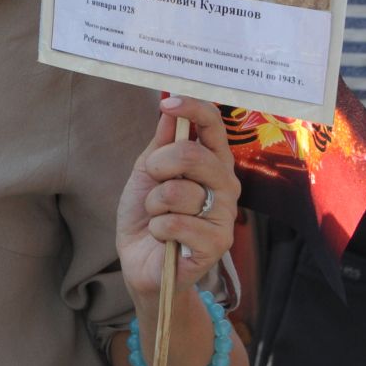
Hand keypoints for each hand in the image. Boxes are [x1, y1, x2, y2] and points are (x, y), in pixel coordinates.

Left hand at [116, 96, 239, 303]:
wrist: (140, 261)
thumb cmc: (147, 213)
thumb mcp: (147, 171)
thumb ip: (161, 142)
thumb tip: (170, 107)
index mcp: (211, 162)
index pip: (214, 126)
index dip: (193, 110)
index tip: (169, 104)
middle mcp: (225, 185)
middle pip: (195, 155)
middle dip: (160, 164)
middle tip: (151, 178)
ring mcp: (224, 215)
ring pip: (180, 191)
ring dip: (154, 203)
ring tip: (157, 215)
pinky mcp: (217, 244)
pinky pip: (178, 223)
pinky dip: (158, 228)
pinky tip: (163, 237)